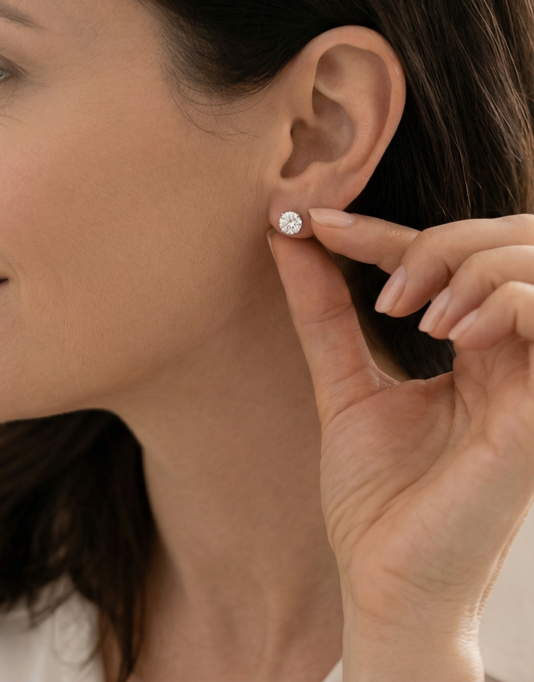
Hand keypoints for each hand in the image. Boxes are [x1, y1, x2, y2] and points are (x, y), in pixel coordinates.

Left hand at [267, 211, 533, 679]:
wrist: (385, 578)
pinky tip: (443, 334)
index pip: (446, 258)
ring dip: (466, 265)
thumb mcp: (342, 385)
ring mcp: (531, 380)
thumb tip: (290, 238)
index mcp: (476, 351)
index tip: (309, 221)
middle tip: (383, 289)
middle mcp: (514, 358)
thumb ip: (324, 313)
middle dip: (439, 240)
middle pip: (508, 241)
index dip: (379, 230)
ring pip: (532, 260)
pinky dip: (497, 301)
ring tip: (407, 313)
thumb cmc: (373, 495)